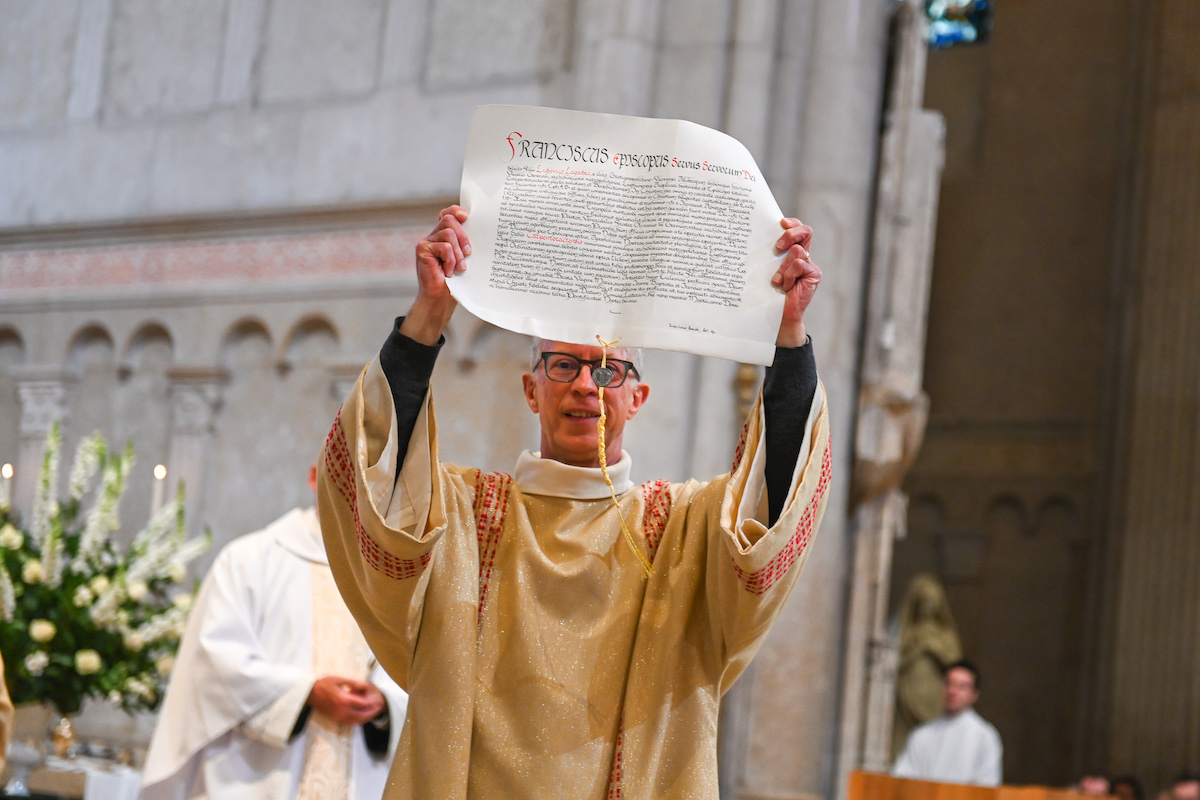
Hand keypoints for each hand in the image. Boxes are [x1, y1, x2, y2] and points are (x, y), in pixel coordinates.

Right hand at [307, 676, 386, 726]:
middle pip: (361, 716)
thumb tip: (366, 685)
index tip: (377, 699)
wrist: (309, 693)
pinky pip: (349, 722)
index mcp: (343, 700)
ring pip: (356, 721)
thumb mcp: (339, 679)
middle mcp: (341, 711)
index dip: (371, 702)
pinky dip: (358, 720)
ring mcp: (338, 716)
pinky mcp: (335, 718)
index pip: (362, 704)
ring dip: (366, 718)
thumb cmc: (324, 684)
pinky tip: (361, 715)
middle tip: (379, 708)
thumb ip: (354, 683)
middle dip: (371, 712)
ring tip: (372, 713)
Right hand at [400, 205, 470, 344]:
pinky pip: (444, 247)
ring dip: (458, 251)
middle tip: (469, 252)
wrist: (440, 298)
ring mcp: (426, 241)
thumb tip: (479, 229)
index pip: (447, 214)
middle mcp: (433, 235)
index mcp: (443, 235)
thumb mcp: (463, 258)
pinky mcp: (422, 249)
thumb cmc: (455, 280)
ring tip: (460, 267)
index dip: (456, 210)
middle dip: (463, 235)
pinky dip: (450, 260)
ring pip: (448, 233)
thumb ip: (465, 244)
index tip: (466, 216)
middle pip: (449, 220)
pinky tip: (448, 272)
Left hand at [771, 217, 820, 346]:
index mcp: (793, 251)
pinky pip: (800, 265)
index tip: (781, 223)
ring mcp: (810, 265)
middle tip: (777, 247)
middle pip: (806, 231)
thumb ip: (770, 256)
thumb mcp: (768, 270)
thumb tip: (756, 238)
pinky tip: (786, 286)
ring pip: (798, 251)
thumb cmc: (771, 292)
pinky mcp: (814, 274)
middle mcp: (804, 255)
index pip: (798, 228)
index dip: (793, 223)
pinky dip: (789, 275)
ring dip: (784, 266)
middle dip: (791, 235)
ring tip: (778, 281)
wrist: (780, 315)